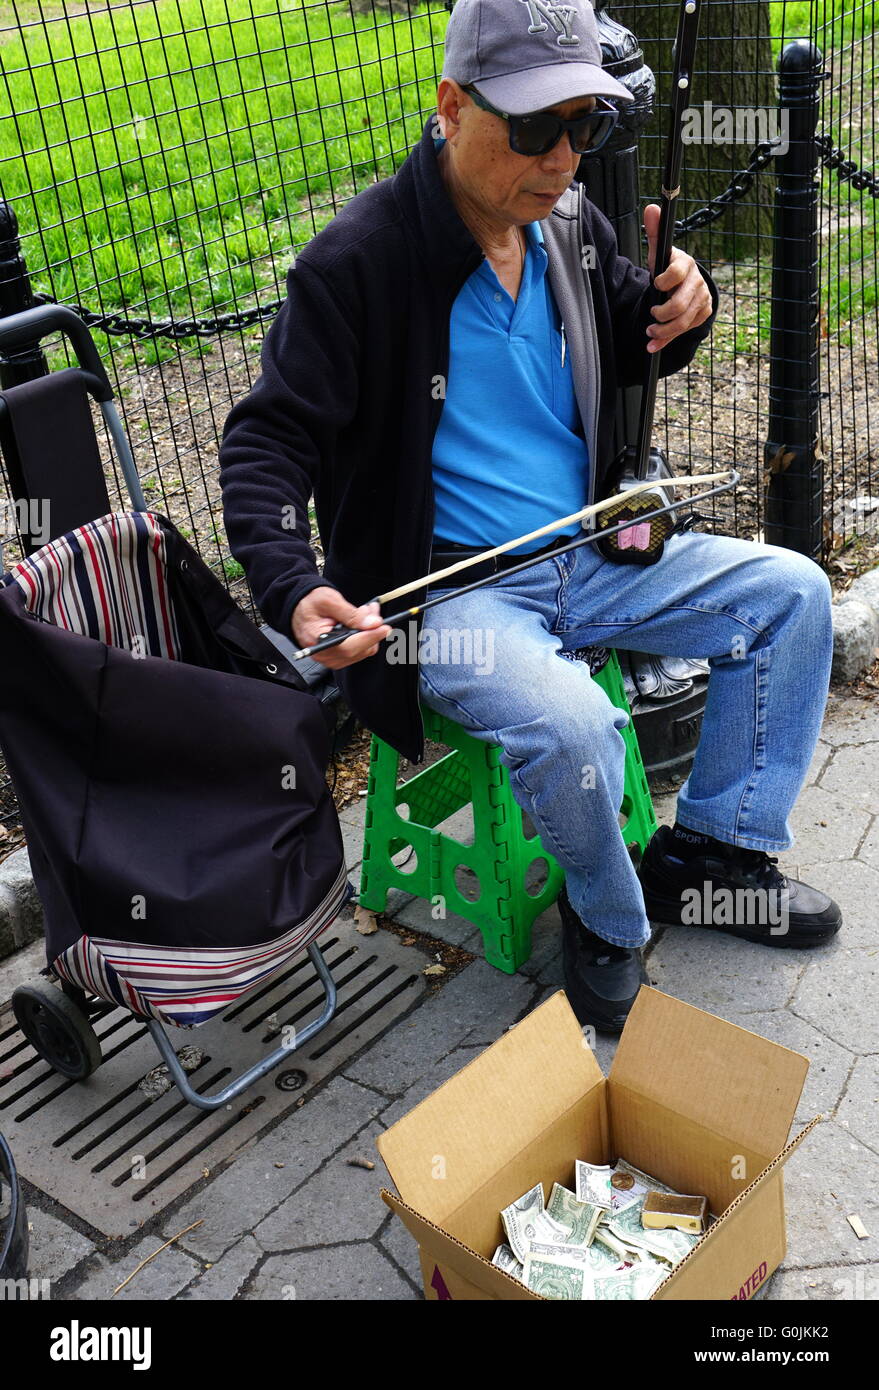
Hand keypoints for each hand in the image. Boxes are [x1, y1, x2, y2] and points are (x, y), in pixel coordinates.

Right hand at [292, 586, 390, 668]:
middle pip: (360, 650)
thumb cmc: (309, 603)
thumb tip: (373, 623)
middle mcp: (325, 655)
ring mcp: (332, 658)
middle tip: (372, 609)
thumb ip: (351, 614)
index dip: (369, 637)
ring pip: (364, 651)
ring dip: (370, 631)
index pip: (349, 646)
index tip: (384, 626)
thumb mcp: (329, 601)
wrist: (298, 608)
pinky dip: (365, 636)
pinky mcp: (339, 657)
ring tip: (364, 612)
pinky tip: (361, 622)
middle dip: (372, 629)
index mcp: (318, 642)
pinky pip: (360, 650)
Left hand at [643, 203, 712, 352]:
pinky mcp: (703, 313)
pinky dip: (667, 341)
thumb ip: (655, 234)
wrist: (682, 285)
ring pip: (684, 321)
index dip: (664, 280)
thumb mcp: (659, 253)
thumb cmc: (668, 268)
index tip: (654, 283)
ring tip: (649, 332)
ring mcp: (702, 299)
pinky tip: (654, 344)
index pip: (677, 273)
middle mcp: (697, 282)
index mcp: (686, 264)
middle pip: (681, 304)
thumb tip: (652, 208)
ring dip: (663, 331)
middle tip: (650, 316)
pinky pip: (685, 331)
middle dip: (662, 314)